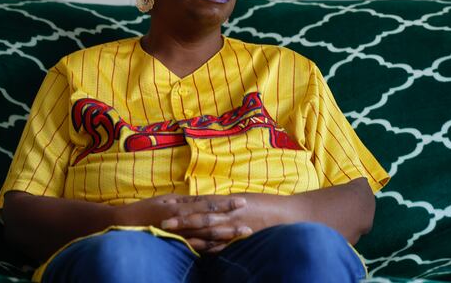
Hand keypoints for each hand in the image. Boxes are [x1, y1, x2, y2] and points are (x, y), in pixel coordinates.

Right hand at [113, 194, 248, 241]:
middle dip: (230, 223)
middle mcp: (181, 221)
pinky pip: (195, 249)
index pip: (207, 204)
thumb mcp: (166, 199)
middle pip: (210, 222)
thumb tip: (205, 200)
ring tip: (240, 237)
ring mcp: (178, 236)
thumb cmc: (145, 209)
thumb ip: (186, 201)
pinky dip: (210, 249)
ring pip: (205, 238)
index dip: (225, 204)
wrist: (123, 225)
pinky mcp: (175, 246)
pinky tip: (222, 249)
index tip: (242, 202)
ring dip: (224, 238)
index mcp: (179, 207)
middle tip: (249, 225)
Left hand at [159, 194, 282, 253]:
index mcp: (227, 202)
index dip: (183, 204)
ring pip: (208, 232)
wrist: (289, 215)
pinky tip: (194, 250)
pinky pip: (222, 245)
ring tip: (173, 236)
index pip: (200, 203)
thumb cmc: (264, 205)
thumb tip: (202, 203)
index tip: (165, 204)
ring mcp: (235, 227)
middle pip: (200, 217)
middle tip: (162, 221)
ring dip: (189, 234)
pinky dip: (207, 247)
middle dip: (181, 220)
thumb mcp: (240, 199)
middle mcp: (229, 214)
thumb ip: (221, 203)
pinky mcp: (241, 240)